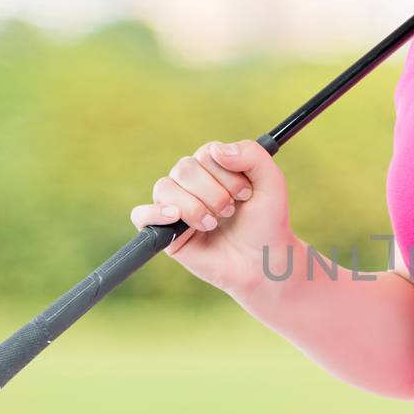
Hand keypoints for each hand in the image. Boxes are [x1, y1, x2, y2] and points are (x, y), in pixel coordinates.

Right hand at [129, 138, 293, 298]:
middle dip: (212, 192)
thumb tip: (215, 151)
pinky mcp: (167, 233)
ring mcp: (177, 207)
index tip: (246, 193)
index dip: (225, 173)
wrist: (263, 262)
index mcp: (214, 167)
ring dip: (192, 206)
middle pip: (184, 169)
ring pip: (164, 187)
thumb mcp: (271, 182)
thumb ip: (251, 155)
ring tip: (213, 224)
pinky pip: (141, 215)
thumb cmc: (267, 222)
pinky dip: (153, 213)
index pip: (206, 154)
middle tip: (230, 212)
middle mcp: (192, 184)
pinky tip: (174, 217)